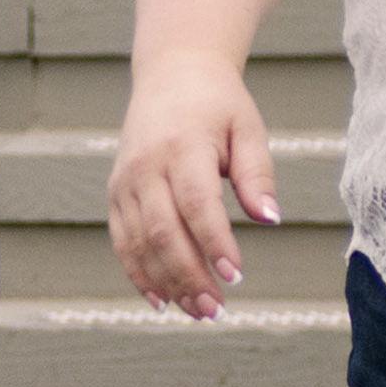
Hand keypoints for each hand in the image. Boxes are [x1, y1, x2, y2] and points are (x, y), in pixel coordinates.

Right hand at [106, 75, 276, 325]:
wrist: (172, 75)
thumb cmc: (219, 105)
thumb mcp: (248, 128)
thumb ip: (259, 174)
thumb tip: (270, 220)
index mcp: (183, 146)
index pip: (197, 204)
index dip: (215, 243)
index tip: (236, 276)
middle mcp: (146, 166)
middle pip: (164, 232)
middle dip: (190, 276)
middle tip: (217, 309)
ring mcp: (125, 181)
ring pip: (140, 243)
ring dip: (168, 283)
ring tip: (199, 311)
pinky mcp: (115, 193)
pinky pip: (123, 241)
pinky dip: (139, 274)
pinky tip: (163, 300)